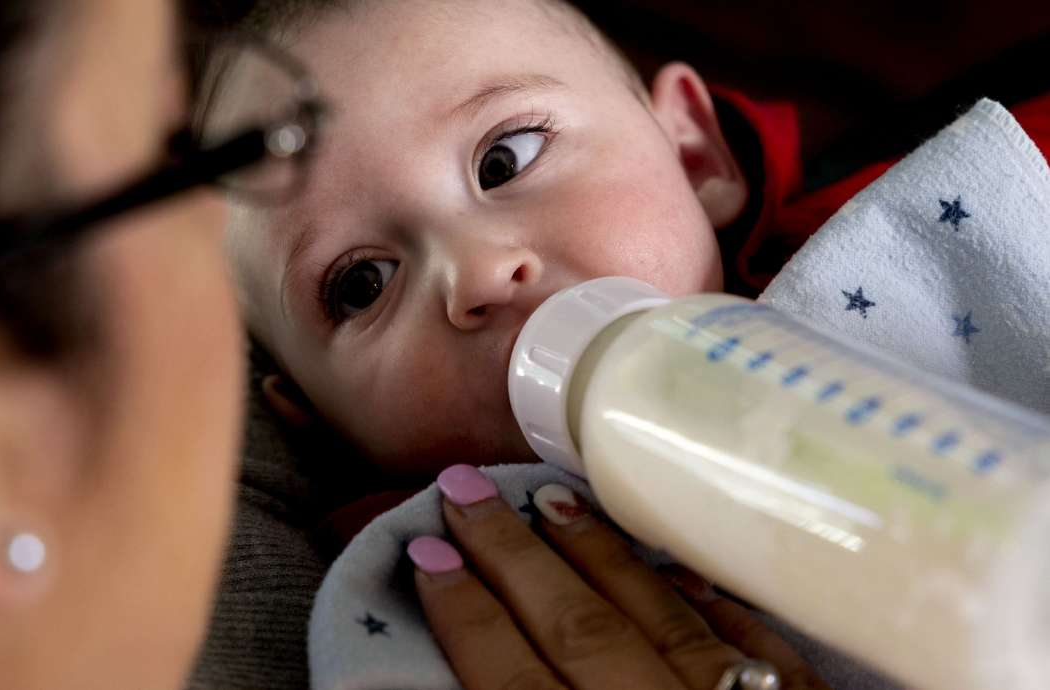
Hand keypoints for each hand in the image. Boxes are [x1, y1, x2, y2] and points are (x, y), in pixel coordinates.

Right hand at [406, 465, 831, 689]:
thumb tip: (468, 651)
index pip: (507, 677)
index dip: (461, 610)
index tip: (425, 547)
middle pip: (574, 629)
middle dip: (511, 553)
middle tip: (463, 487)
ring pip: (660, 620)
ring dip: (599, 557)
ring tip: (551, 501)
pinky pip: (753, 645)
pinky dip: (707, 603)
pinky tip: (676, 565)